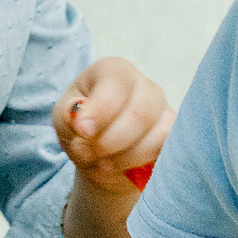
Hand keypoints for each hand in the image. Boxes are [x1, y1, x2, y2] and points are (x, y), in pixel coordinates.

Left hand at [54, 57, 171, 194]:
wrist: (98, 155)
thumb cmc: (80, 128)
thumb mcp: (64, 118)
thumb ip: (70, 117)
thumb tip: (83, 124)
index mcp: (113, 70)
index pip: (116, 82)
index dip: (100, 110)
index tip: (83, 133)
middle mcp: (143, 84)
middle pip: (139, 113)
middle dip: (109, 142)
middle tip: (88, 154)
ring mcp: (163, 108)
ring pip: (157, 135)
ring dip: (125, 158)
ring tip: (102, 164)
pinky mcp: (174, 133)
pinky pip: (168, 150)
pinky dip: (142, 164)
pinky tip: (124, 167)